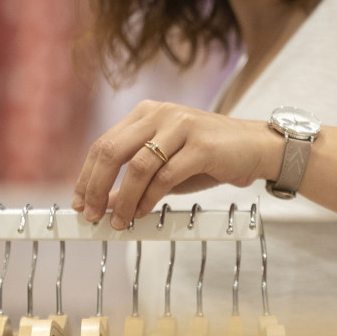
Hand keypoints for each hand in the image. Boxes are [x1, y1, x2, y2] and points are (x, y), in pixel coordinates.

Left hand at [71, 100, 279, 228]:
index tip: (79, 202)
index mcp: (145, 114)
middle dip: (96, 186)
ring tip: (118, 221)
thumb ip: (134, 180)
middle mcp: (159, 114)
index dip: (86, 176)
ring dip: (123, 199)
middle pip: (112, 151)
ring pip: (137, 166)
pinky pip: (165, 175)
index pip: (103, 144)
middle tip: (91, 214)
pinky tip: (142, 212)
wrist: (257, 148)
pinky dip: (149, 198)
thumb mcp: (164, 167)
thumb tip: (102, 203)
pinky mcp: (202, 145)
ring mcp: (181, 126)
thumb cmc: (208, 158)